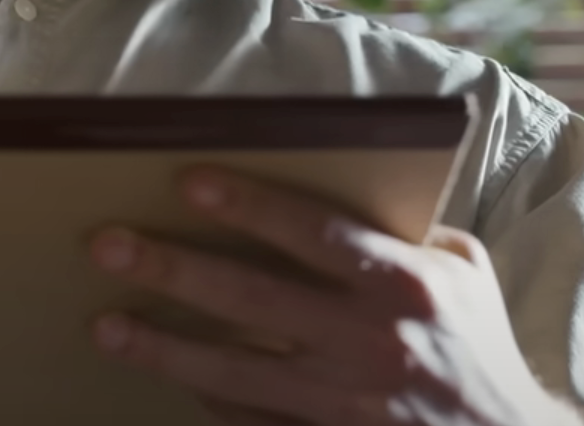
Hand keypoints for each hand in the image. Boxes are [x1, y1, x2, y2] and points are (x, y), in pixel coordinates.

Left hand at [86, 168, 583, 425]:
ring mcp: (349, 405)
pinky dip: (208, 399)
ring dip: (163, 348)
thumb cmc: (478, 352)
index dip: (250, 206)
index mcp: (409, 285)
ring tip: (105, 326)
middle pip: (253, 298)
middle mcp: (376, 343)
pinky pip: (251, 422)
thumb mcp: (465, 280)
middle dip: (172, 268)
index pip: (317, 234)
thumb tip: (338, 183)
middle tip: (106, 245)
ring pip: (235, 373)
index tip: (186, 181)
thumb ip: (408, 234)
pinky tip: (169, 376)